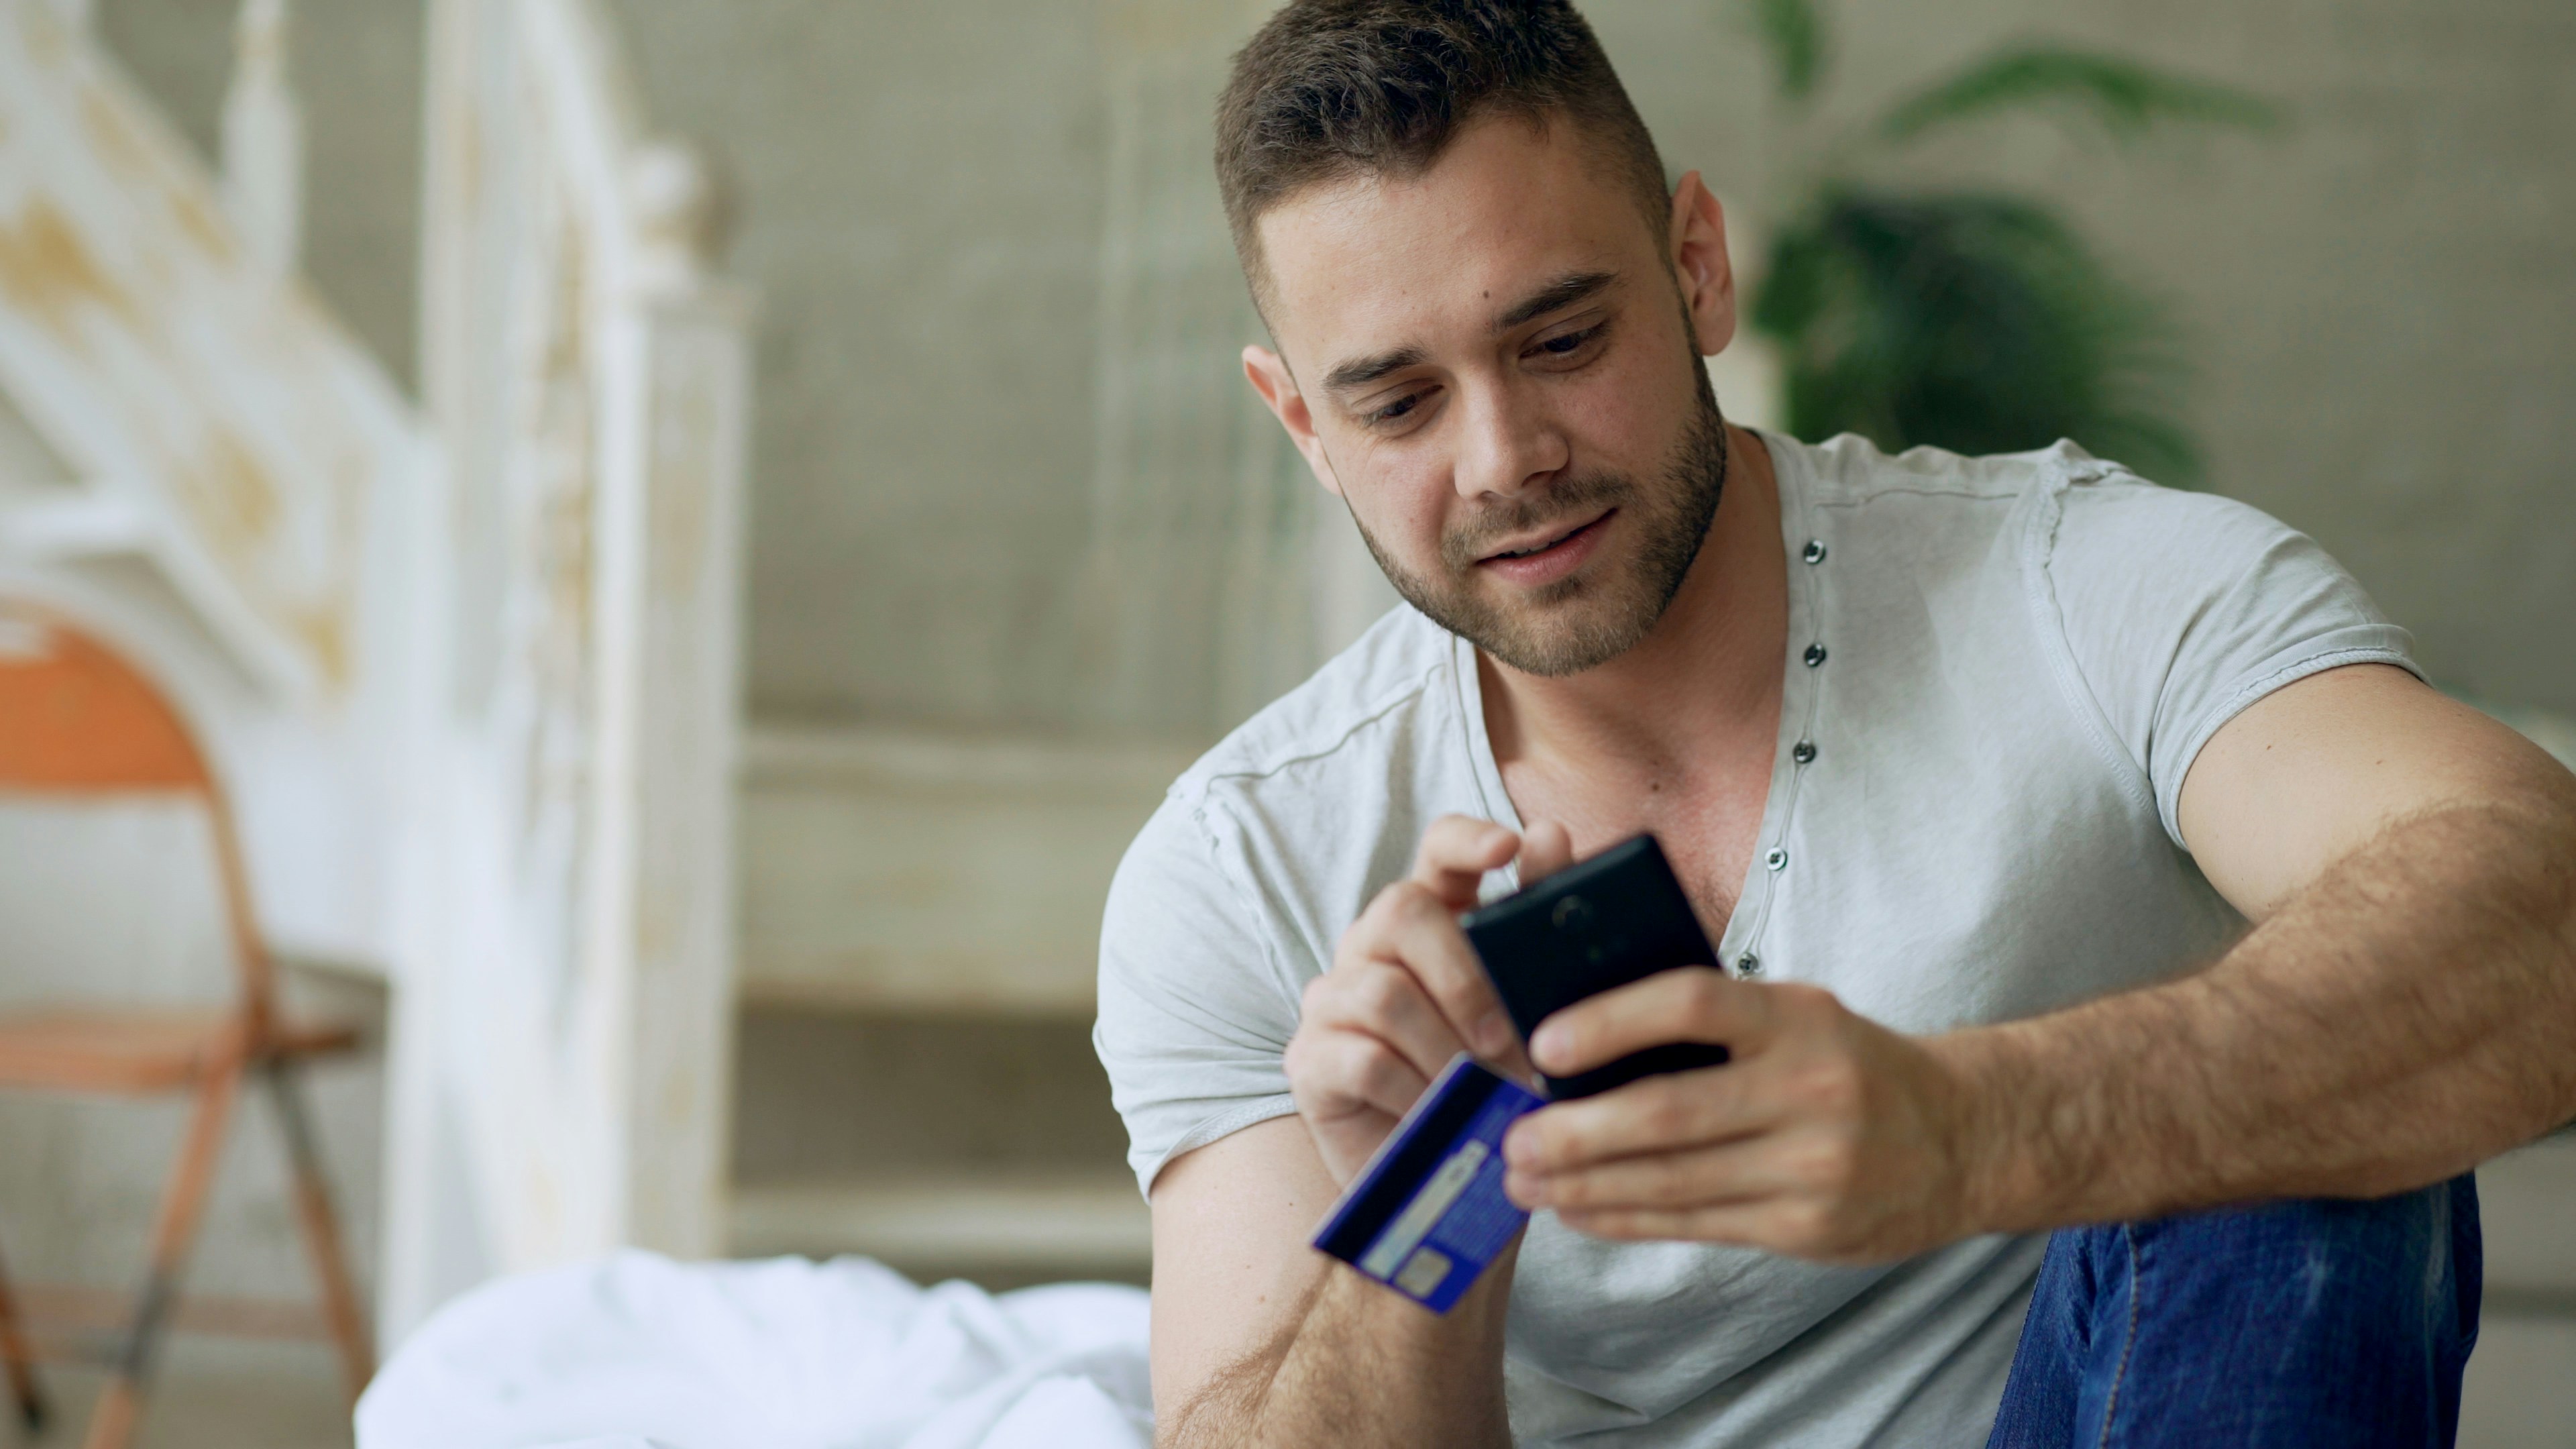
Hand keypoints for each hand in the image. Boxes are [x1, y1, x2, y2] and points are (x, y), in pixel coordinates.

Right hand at [1285, 816, 1571, 1183]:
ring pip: (1383, 991)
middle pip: (1399, 909)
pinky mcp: (1309, 1060)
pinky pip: (1362, 1058)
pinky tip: (1439, 1119)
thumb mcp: (1531, 1016)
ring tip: (1480, 1094)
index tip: (1508, 847)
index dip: (1467, 838)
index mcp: (1434, 923)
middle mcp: (1374, 948)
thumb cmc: (1496, 1091)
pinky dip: (1413, 1092)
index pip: (1437, 849)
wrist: (1449, 1193)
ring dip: (1444, 1048)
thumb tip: (1551, 835)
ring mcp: (1334, 1000)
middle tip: (1501, 1038)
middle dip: (1461, 972)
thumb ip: (1537, 933)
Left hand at [1498, 969, 1983, 1262]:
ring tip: (1524, 1178)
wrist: (1960, 1138)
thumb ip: (1712, 1018)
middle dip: (1575, 1131)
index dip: (1612, 1021)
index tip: (1543, 1042)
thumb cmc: (1847, 1062)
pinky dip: (1625, 1217)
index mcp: (1799, 1017)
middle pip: (1669, 1113)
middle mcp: (1811, 1090)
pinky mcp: (1806, 1229)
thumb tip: (1583, 1027)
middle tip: (1512, 1137)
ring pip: (1673, 1181)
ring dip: (1584, 1183)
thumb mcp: (1797, 1014)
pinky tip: (1578, 1208)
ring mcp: (1812, 1167)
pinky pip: (1694, 1225)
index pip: (1695, 1003)